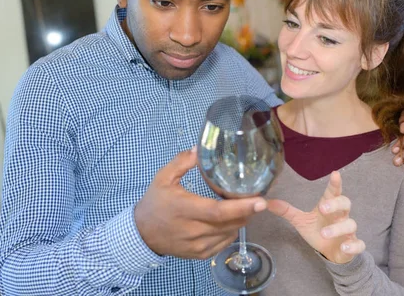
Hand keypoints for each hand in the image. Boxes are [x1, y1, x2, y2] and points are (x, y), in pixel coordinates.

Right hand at [134, 147, 266, 259]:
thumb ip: (181, 162)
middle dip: (247, 211)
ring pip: (230, 233)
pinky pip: (224, 242)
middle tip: (256, 198)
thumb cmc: (155, 203)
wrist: (142, 234)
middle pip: (230, 223)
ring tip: (241, 207)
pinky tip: (227, 220)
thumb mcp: (162, 178)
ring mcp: (198, 245)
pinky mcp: (200, 254)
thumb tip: (199, 149)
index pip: (219, 212)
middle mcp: (194, 230)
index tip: (261, 201)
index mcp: (186, 209)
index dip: (241, 207)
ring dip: (240, 220)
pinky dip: (231, 230)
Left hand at [267, 171, 364, 263]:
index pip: (333, 193)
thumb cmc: (318, 230)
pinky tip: (344, 247)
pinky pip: (358, 244)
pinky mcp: (353, 245)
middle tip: (322, 208)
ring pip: (350, 224)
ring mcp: (348, 231)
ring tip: (324, 233)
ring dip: (338, 228)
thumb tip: (268, 202)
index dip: (335, 184)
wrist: (331, 252)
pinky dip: (353, 245)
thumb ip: (287, 211)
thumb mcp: (301, 221)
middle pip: (345, 204)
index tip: (335, 174)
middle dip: (335, 204)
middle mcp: (340, 216)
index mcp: (329, 207)